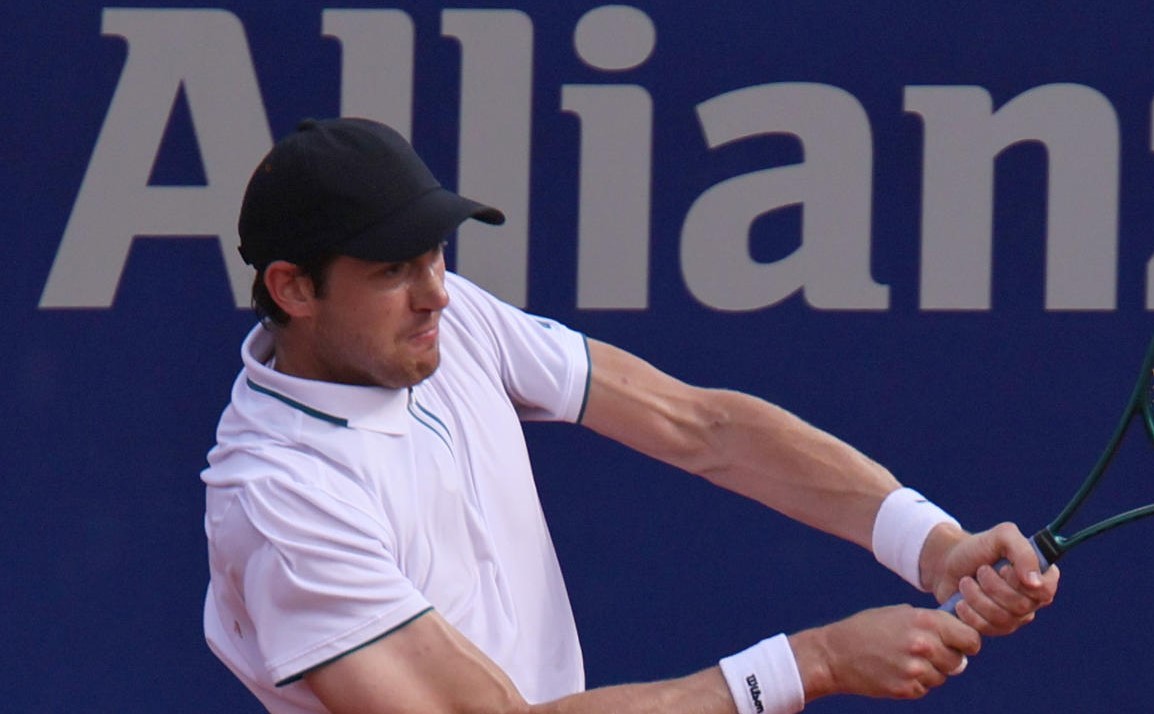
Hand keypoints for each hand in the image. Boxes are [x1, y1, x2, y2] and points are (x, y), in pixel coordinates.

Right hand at [789, 605, 979, 701]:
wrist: (835, 654)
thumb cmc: (867, 629)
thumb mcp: (899, 614)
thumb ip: (930, 623)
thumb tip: (957, 637)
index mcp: (924, 621)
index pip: (970, 638)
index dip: (968, 642)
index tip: (962, 644)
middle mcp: (924, 644)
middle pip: (958, 660)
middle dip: (947, 657)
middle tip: (924, 652)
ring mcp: (916, 669)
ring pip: (942, 676)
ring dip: (930, 671)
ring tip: (903, 660)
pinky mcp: (907, 689)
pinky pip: (925, 688)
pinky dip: (915, 682)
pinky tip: (895, 671)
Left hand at [922, 522, 1059, 634]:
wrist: (947, 563)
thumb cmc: (977, 548)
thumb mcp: (1001, 536)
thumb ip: (1023, 551)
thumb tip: (1035, 582)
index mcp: (1040, 576)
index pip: (1046, 590)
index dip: (1022, 582)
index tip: (1004, 568)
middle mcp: (1031, 600)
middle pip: (1021, 606)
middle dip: (993, 585)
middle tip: (980, 571)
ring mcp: (1014, 618)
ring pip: (1003, 619)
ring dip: (977, 596)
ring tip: (965, 582)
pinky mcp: (994, 629)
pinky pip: (986, 629)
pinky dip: (969, 612)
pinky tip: (961, 601)